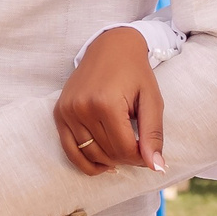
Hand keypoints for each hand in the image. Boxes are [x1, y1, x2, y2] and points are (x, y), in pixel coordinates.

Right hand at [54, 27, 164, 175]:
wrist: (110, 47)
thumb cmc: (135, 72)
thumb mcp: (152, 100)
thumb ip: (153, 134)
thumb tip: (157, 168)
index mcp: (106, 103)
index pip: (125, 149)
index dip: (141, 158)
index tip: (149, 152)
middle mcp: (82, 108)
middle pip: (108, 153)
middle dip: (126, 158)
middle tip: (138, 148)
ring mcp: (67, 111)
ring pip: (90, 155)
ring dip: (109, 160)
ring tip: (122, 151)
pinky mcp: (59, 113)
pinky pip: (70, 150)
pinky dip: (86, 162)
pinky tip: (103, 162)